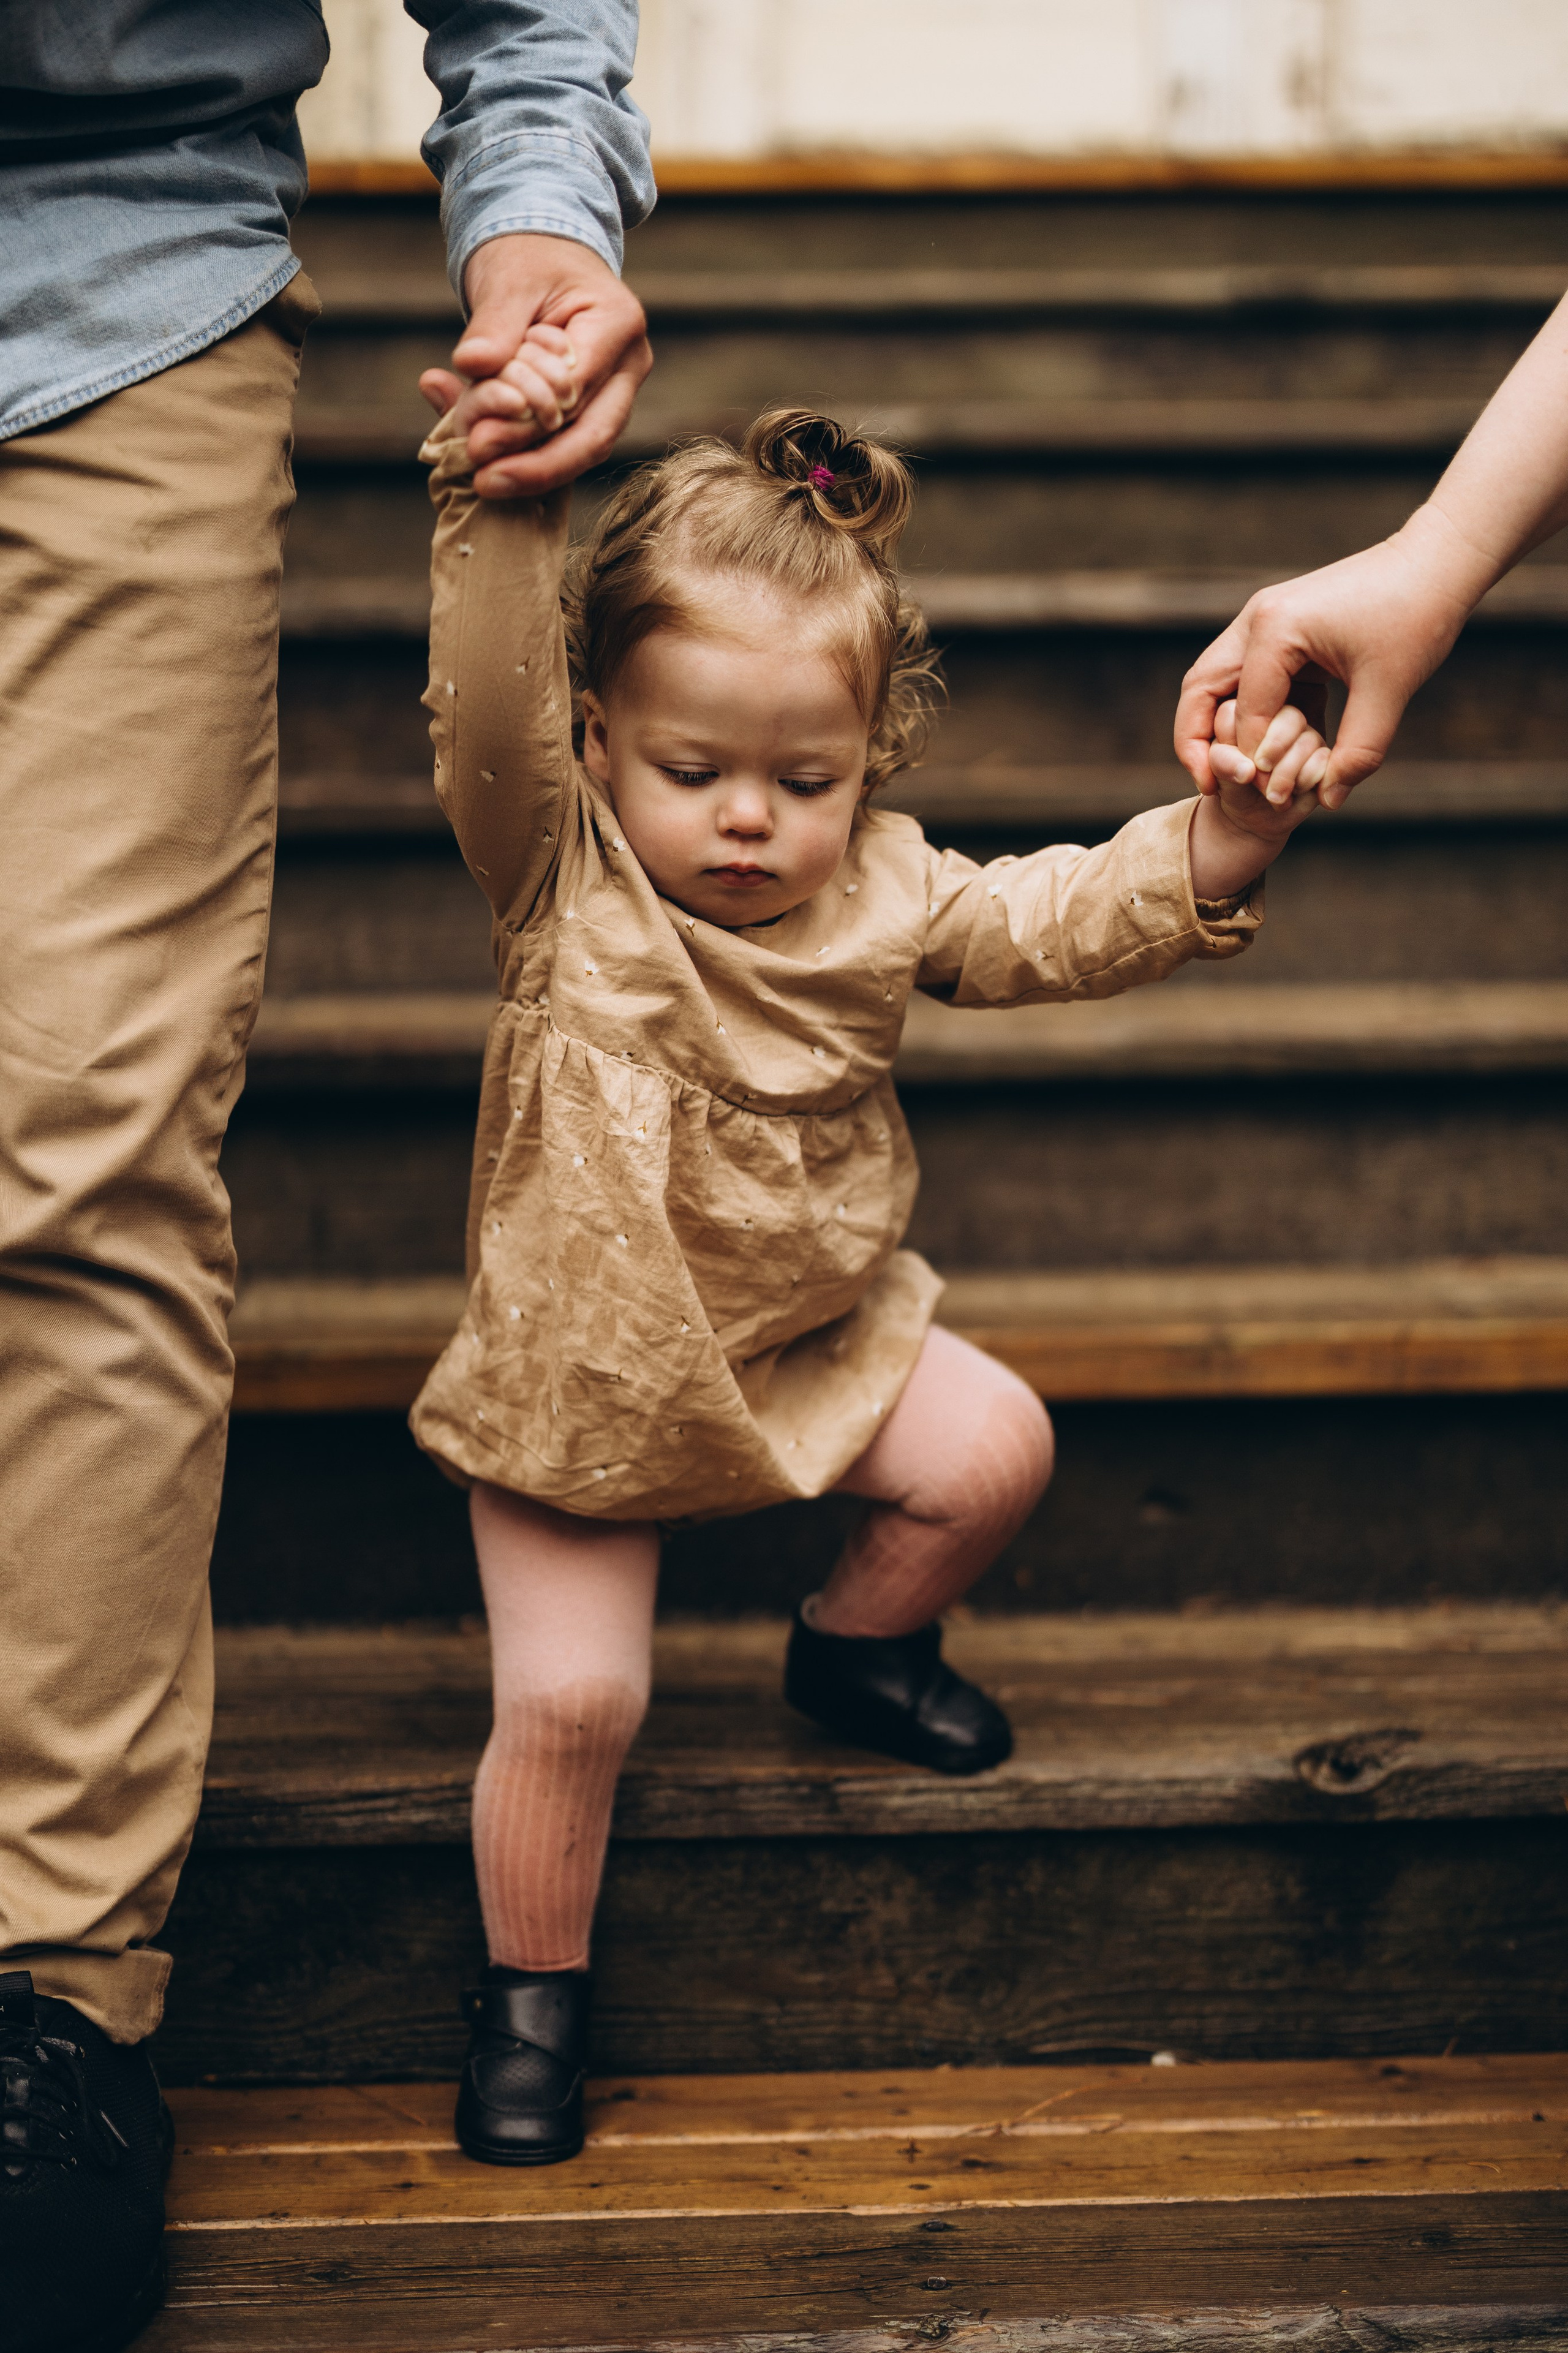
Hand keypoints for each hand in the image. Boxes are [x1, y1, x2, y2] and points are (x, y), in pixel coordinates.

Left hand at [419, 231, 651, 498]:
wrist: (543, 251)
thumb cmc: (529, 256)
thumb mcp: (507, 279)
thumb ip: (493, 325)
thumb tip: (472, 364)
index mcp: (618, 324)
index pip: (577, 390)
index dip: (530, 423)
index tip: (478, 442)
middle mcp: (628, 365)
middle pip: (593, 436)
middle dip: (539, 465)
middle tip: (484, 482)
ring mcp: (615, 392)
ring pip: (582, 448)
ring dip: (532, 468)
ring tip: (483, 481)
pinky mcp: (591, 409)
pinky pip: (563, 442)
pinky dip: (524, 453)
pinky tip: (485, 462)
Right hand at [1173, 509, 1482, 810]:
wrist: (1437, 563)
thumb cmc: (1418, 615)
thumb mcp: (1389, 689)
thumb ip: (1358, 750)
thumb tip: (1330, 801)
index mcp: (1275, 627)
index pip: (1246, 710)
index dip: (1254, 758)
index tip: (1271, 795)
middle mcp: (1257, 619)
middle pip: (1201, 689)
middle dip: (1198, 741)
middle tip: (1209, 786)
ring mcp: (1264, 619)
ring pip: (1216, 681)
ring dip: (1217, 725)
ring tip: (1226, 772)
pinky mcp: (1281, 627)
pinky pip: (1246, 675)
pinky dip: (1246, 710)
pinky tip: (1263, 745)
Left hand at [1187, 696, 1325, 899]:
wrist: (1252, 816)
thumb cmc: (1233, 787)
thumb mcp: (1218, 776)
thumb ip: (1223, 762)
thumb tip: (1247, 769)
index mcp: (1251, 711)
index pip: (1253, 709)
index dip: (1246, 743)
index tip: (1237, 770)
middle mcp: (1281, 716)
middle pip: (1290, 717)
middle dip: (1274, 752)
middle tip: (1259, 778)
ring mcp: (1306, 734)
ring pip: (1309, 739)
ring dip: (1288, 773)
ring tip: (1273, 796)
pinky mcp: (1324, 755)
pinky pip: (1324, 760)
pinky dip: (1306, 780)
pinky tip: (1294, 793)